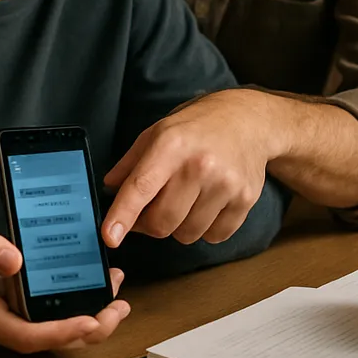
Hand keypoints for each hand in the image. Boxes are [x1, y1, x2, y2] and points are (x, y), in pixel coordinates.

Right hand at [0, 200, 128, 352]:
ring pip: (43, 331)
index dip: (61, 332)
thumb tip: (15, 262)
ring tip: (114, 296)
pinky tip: (86, 285)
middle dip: (85, 329)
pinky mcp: (0, 305)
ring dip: (81, 318)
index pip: (25, 334)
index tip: (92, 319)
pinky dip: (66, 305)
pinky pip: (38, 315)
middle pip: (41, 340)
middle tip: (120, 307)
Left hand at [102, 90, 269, 247]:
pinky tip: (208, 203)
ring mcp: (226, 184)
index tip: (110, 237)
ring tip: (187, 198)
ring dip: (180, 226)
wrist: (248, 121)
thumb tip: (110, 189)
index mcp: (172, 145)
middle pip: (162, 222)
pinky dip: (206, 228)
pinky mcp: (245, 200)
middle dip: (151, 223)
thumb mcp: (158, 131)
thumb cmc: (199, 126)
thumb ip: (131, 162)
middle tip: (154, 207)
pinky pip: (214, 237)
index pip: (141, 187)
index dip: (123, 215)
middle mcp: (200, 165)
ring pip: (187, 234)